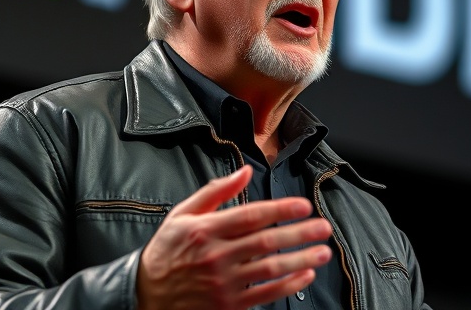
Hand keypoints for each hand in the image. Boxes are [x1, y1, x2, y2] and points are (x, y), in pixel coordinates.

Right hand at [136, 165, 332, 309]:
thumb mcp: (184, 214)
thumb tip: (245, 173)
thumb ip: (216, 192)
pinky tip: (304, 275)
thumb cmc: (168, 250)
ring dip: (300, 259)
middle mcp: (215, 256)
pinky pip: (264, 294)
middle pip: (266, 242)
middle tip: (323, 227)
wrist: (147, 293)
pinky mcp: (228, 305)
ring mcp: (223, 282)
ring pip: (269, 269)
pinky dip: (287, 285)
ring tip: (323, 251)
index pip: (250, 216)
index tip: (303, 205)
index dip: (280, 210)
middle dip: (299, 233)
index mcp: (205, 230)